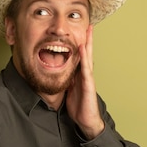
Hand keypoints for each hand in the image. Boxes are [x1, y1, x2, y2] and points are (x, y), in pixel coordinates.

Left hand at [66, 24, 104, 139]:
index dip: (80, 44)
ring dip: (88, 44)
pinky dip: (84, 58)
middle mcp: (85, 74)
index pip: (80, 56)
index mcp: (80, 75)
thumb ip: (66, 80)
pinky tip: (82, 48)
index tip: (79, 31)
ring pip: (88, 58)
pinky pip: (85, 69)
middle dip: (87, 39)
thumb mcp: (68, 90)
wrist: (86, 121)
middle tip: (89, 25)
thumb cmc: (78, 106)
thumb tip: (58, 72)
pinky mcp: (88, 85)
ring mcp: (88, 78)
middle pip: (86, 54)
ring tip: (88, 31)